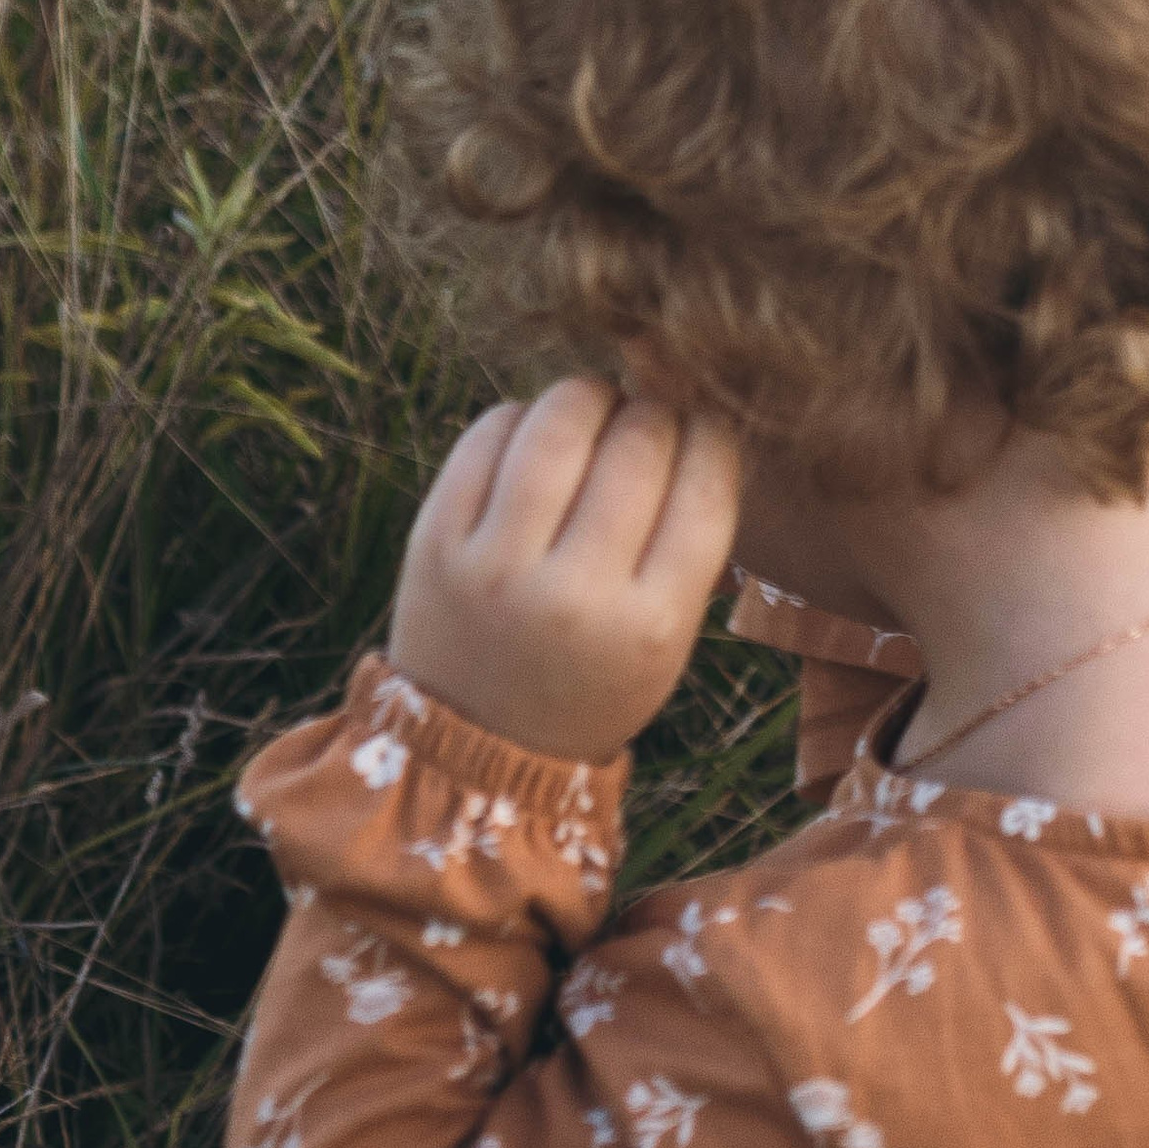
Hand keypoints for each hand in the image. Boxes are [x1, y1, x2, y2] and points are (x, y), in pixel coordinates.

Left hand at [389, 381, 743, 761]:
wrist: (471, 752)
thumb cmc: (592, 681)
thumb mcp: (667, 639)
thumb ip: (689, 540)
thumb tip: (700, 413)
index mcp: (652, 624)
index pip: (707, 481)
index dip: (713, 433)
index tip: (704, 428)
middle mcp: (575, 595)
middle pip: (640, 441)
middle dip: (656, 411)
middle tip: (649, 419)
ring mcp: (498, 566)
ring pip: (561, 421)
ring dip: (592, 395)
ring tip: (597, 409)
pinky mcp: (435, 542)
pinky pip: (489, 434)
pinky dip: (524, 416)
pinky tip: (537, 434)